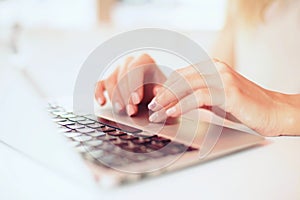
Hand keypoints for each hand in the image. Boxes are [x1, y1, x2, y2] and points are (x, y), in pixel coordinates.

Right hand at [95, 54, 165, 115]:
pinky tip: (102, 103)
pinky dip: (99, 94)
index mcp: (144, 60)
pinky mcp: (108, 80)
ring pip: (111, 81)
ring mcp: (117, 70)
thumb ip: (162, 90)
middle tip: (131, 111)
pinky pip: (99, 85)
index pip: (136, 69)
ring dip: (115, 97)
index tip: (136, 100)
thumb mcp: (164, 88)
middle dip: (126, 96)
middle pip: (123, 76)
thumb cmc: (158, 88)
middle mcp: (129, 62)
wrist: (153, 91)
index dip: (135, 85)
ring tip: (121, 110)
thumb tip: (158, 92)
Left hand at [147, 59, 294, 135]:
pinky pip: (199, 96)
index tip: (155, 100)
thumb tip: (176, 104)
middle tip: (151, 107)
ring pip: (187, 85)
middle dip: (163, 93)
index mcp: (213, 68)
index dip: (166, 87)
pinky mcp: (229, 91)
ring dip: (168, 99)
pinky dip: (182, 104)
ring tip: (156, 111)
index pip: (182, 75)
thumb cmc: (244, 108)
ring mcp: (223, 78)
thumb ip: (198, 98)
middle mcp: (216, 69)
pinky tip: (171, 111)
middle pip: (181, 78)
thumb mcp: (216, 100)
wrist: (273, 112)